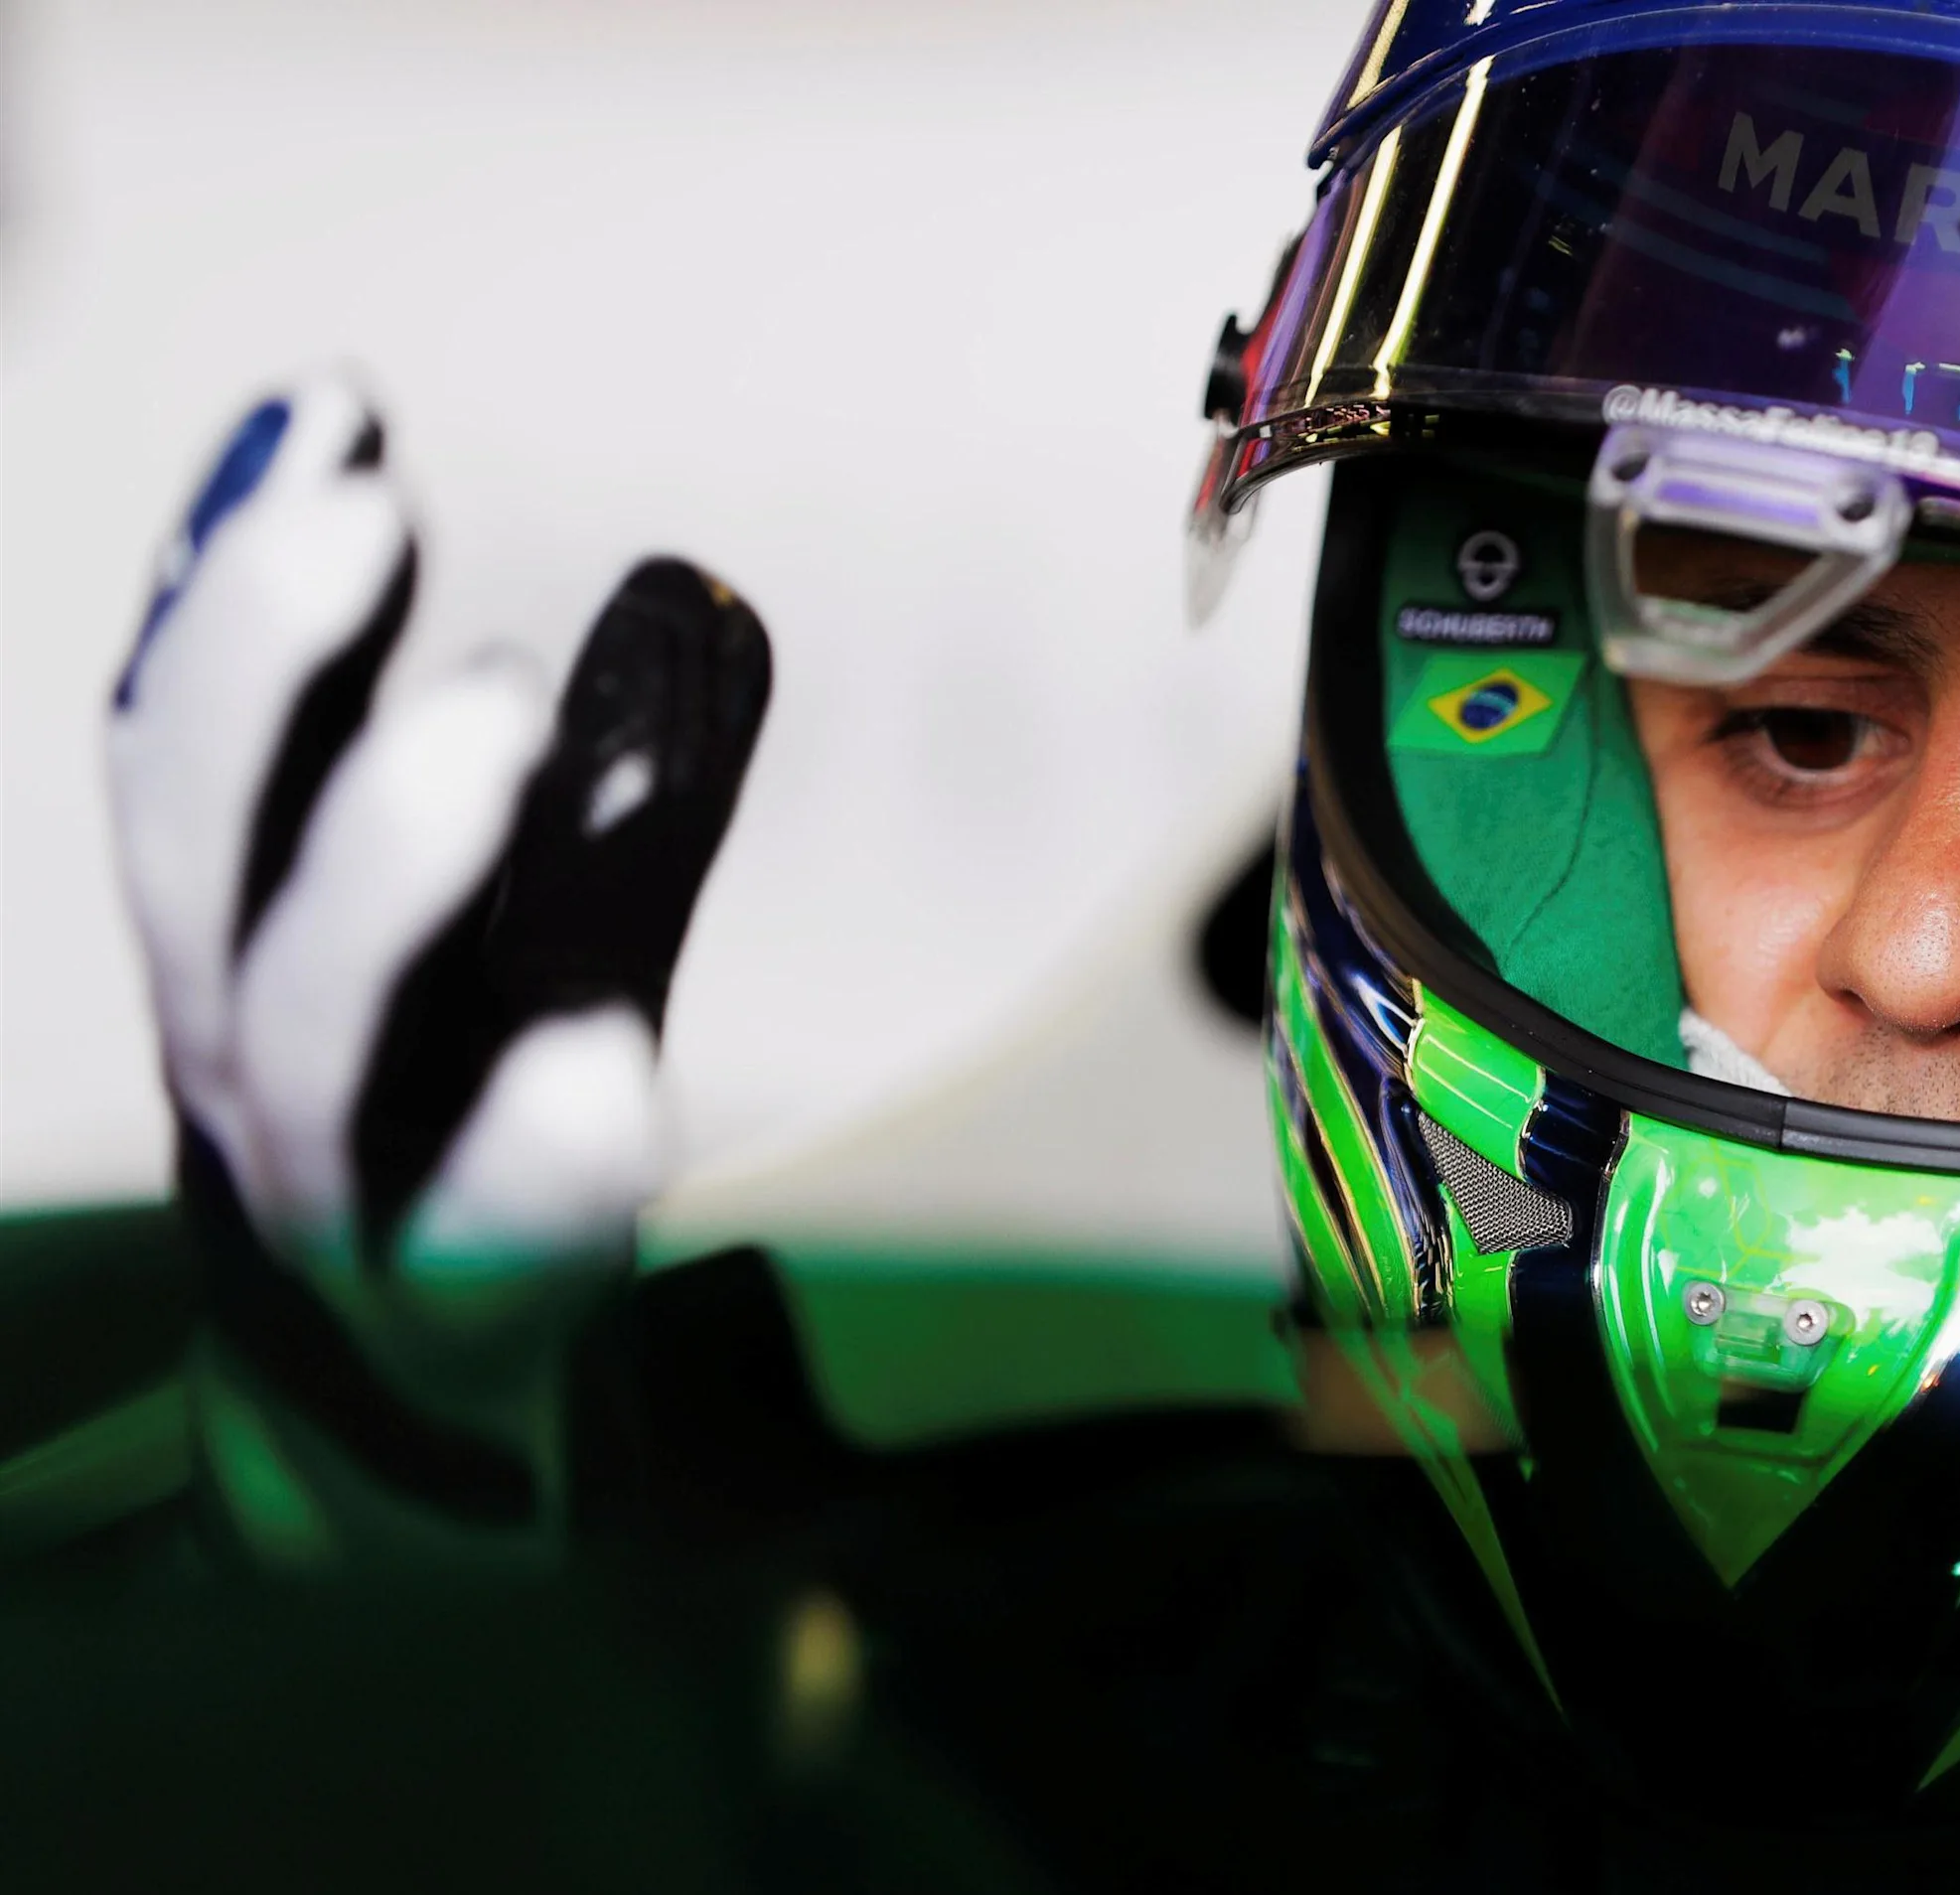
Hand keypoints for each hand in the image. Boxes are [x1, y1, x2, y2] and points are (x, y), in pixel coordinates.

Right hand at [108, 381, 768, 1517]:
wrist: (441, 1502)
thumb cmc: (473, 1187)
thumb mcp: (526, 968)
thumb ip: (605, 806)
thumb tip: (697, 590)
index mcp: (250, 974)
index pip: (198, 759)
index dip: (242, 582)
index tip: (333, 401)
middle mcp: (258, 1089)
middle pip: (209, 869)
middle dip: (263, 678)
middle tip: (371, 516)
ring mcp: (341, 1229)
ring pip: (310, 1050)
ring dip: (382, 869)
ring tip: (498, 707)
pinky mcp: (470, 1357)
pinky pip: (480, 1262)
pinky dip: (523, 1161)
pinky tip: (605, 1069)